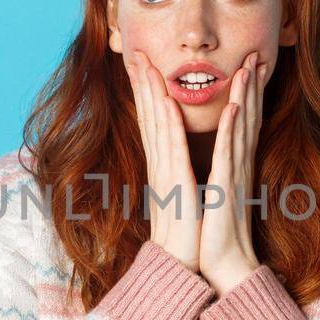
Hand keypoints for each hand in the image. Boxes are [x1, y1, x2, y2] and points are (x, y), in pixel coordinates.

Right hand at [125, 49, 201, 272]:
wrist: (181, 266)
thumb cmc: (185, 235)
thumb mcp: (181, 197)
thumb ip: (177, 175)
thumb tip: (176, 161)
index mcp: (163, 168)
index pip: (152, 122)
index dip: (146, 93)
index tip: (141, 67)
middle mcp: (160, 167)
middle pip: (149, 117)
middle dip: (143, 84)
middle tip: (135, 53)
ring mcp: (167, 176)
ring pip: (158, 126)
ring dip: (154, 94)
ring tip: (149, 65)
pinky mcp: (178, 187)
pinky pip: (175, 150)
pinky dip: (173, 124)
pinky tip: (171, 103)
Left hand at [199, 51, 266, 294]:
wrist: (224, 268)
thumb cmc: (217, 236)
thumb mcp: (217, 197)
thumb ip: (221, 175)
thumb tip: (219, 162)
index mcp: (234, 167)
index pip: (242, 123)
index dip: (247, 94)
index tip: (248, 68)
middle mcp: (238, 166)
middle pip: (248, 118)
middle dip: (252, 85)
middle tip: (257, 54)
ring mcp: (234, 175)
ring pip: (241, 127)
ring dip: (246, 96)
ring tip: (249, 67)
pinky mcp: (226, 188)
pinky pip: (228, 153)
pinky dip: (231, 128)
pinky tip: (234, 107)